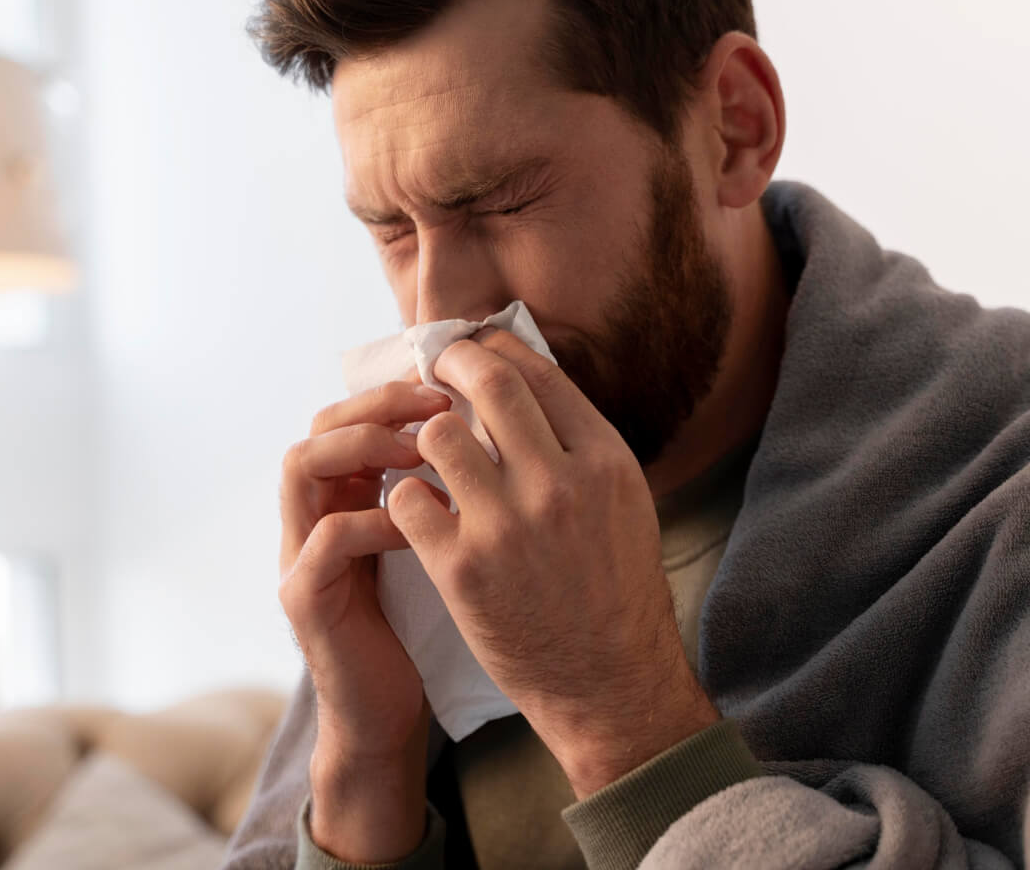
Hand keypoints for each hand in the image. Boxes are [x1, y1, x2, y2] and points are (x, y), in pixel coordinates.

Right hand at [278, 373, 452, 859]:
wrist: (386, 714)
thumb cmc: (421, 623)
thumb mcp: (433, 542)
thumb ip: (440, 490)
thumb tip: (494, 428)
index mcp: (342, 497)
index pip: (349, 413)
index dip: (396, 392)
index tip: (452, 385)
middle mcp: (310, 515)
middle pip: (319, 424)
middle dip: (379, 404)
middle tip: (439, 405)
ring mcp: (298, 554)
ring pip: (302, 464)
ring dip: (365, 445)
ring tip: (423, 451)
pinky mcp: (304, 598)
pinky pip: (328, 536)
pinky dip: (376, 518)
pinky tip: (426, 523)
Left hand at [385, 327, 718, 797]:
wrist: (610, 682)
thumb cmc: (615, 589)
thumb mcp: (623, 501)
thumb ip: (577, 444)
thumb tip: (524, 379)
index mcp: (604, 460)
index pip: (536, 371)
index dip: (493, 347)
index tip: (471, 346)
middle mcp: (559, 483)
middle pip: (487, 382)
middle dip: (450, 363)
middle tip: (432, 369)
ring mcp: (508, 525)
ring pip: (437, 434)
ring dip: (424, 437)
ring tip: (425, 454)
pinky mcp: (463, 568)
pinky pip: (408, 498)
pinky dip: (406, 496)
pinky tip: (418, 508)